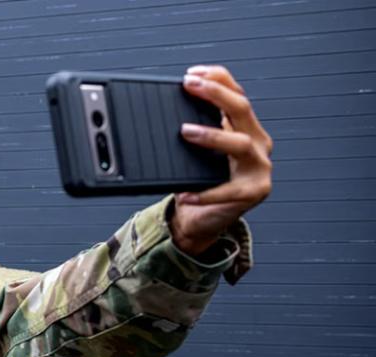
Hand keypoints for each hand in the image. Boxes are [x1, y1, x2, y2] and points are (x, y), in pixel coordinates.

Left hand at [171, 65, 273, 254]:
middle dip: (215, 93)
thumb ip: (192, 126)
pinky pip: (227, 191)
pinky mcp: (254, 192)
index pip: (237, 93)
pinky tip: (184, 193)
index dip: (218, 79)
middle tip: (190, 86)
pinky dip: (204, 192)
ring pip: (240, 143)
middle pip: (242, 109)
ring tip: (185, 131)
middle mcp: (257, 142)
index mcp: (245, 127)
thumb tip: (163, 105)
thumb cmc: (200, 180)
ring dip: (212, 135)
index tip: (192, 73)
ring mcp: (259, 167)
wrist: (204, 219)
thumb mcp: (198, 149)